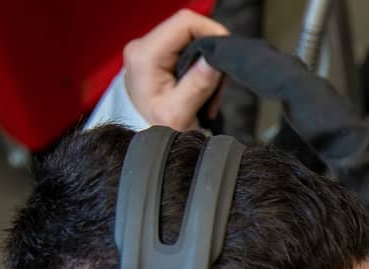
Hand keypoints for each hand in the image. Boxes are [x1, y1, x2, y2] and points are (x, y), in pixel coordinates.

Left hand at [122, 9, 229, 130]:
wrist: (145, 144)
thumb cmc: (159, 133)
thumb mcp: (179, 115)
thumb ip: (197, 85)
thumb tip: (214, 60)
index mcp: (145, 56)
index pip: (184, 23)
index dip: (212, 33)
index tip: (225, 59)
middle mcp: (143, 47)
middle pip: (189, 28)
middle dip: (212, 53)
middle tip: (218, 85)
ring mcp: (148, 50)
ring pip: (191, 38)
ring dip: (208, 63)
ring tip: (210, 92)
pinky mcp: (156, 56)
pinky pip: (186, 49)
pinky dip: (201, 66)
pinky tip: (202, 88)